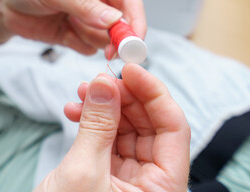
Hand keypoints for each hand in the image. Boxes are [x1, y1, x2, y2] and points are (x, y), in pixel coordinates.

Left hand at [0, 0, 145, 53]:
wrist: (0, 3)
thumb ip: (84, 6)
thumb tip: (114, 20)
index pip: (129, 1)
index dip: (136, 22)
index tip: (135, 43)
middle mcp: (98, 0)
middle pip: (123, 24)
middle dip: (118, 38)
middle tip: (111, 51)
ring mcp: (88, 20)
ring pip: (107, 39)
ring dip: (94, 41)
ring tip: (70, 26)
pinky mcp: (76, 36)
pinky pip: (90, 48)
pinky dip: (81, 46)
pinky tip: (64, 34)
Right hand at [34, 63, 189, 191]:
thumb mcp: (83, 171)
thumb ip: (97, 124)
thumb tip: (104, 84)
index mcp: (162, 190)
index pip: (174, 129)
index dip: (154, 94)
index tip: (132, 69)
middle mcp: (151, 183)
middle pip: (149, 125)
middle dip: (124, 97)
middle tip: (101, 80)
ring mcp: (129, 178)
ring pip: (126, 128)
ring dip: (105, 106)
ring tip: (82, 92)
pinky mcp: (108, 173)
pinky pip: (107, 138)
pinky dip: (92, 121)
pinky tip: (75, 110)